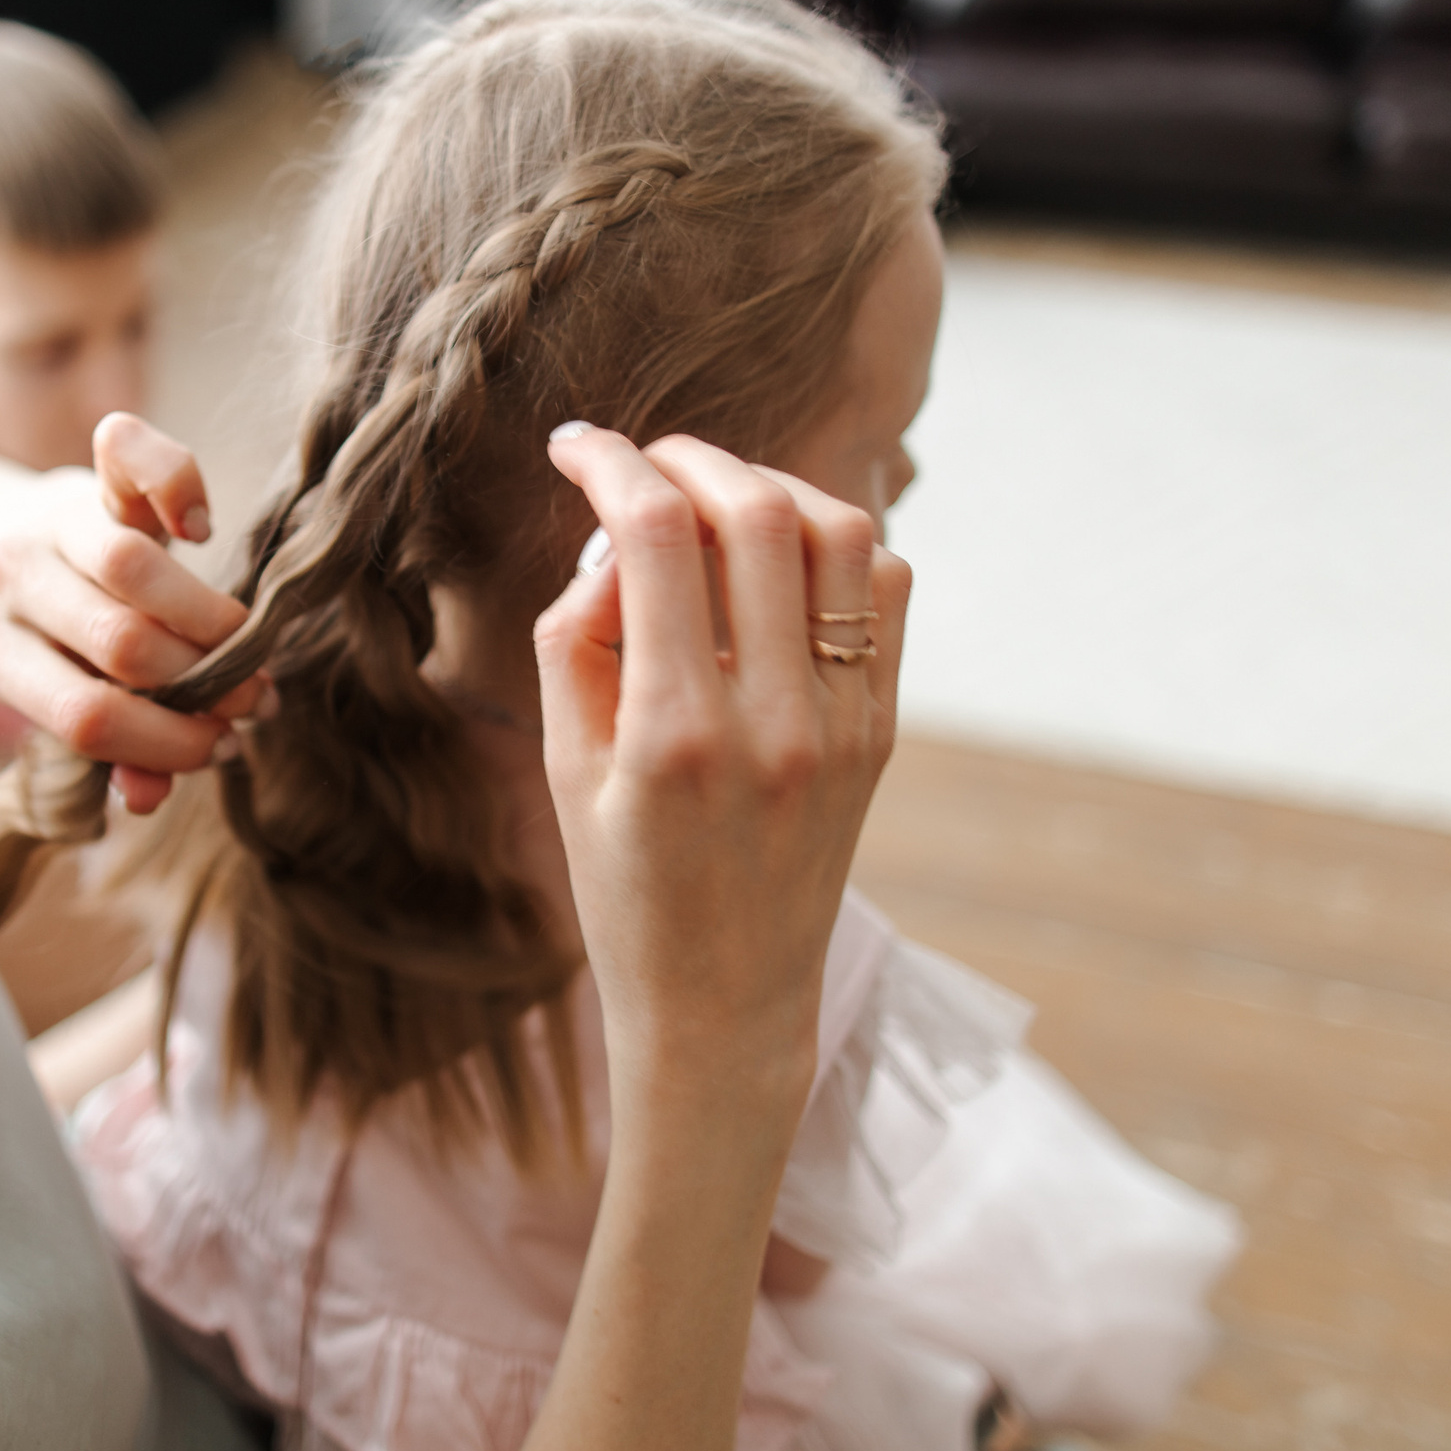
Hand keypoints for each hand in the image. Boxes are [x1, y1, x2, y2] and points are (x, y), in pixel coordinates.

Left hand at [0, 415, 264, 812]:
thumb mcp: (76, 697)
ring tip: (247, 651)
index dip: (166, 740)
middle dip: (203, 683)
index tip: (220, 745)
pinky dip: (179, 485)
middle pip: (121, 642)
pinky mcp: (85, 470)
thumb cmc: (67, 640)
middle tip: (250, 700)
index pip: (87, 714)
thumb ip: (110, 753)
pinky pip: (130, 453)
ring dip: (212, 621)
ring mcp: (43, 520)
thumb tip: (145, 798)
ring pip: (134, 566)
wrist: (30, 542)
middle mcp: (6, 581)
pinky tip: (201, 530)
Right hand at [534, 425, 907, 1136]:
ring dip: (773, 486)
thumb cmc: (622, 889)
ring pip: (840, 535)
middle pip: (756, 514)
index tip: (574, 446)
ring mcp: (842, 726)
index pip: (652, 538)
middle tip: (643, 464)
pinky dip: (837, 544)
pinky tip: (780, 559)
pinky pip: (886, 592)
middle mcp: (771, 723)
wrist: (723, 1004)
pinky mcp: (882, 733)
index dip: (609, 463)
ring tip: (715, 500)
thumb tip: (614, 538)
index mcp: (672, 735)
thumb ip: (576, 640)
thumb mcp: (563, 770)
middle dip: (688, 458)